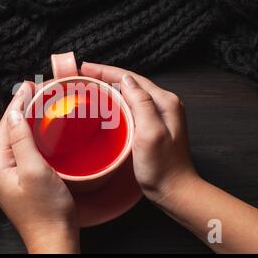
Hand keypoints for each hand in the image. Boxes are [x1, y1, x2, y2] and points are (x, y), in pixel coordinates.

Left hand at [0, 81, 79, 253]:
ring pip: (14, 140)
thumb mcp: (35, 169)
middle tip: (33, 88)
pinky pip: (20, 151)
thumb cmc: (47, 209)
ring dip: (24, 121)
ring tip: (34, 102)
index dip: (17, 103)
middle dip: (20, 108)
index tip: (27, 85)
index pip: (6, 125)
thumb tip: (15, 112)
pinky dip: (28, 136)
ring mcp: (7, 177)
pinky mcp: (18, 181)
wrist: (54, 238)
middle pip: (8, 131)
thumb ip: (22, 140)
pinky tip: (36, 130)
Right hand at [81, 63, 198, 203]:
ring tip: (90, 85)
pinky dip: (115, 102)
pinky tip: (105, 106)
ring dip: (110, 87)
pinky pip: (130, 107)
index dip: (107, 71)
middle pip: (130, 83)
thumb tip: (126, 80)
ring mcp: (158, 115)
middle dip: (106, 76)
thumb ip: (141, 103)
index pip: (131, 78)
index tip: (86, 67)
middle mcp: (163, 104)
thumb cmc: (163, 167)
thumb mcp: (151, 133)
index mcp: (164, 102)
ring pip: (129, 94)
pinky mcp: (151, 126)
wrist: (174, 190)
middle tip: (83, 75)